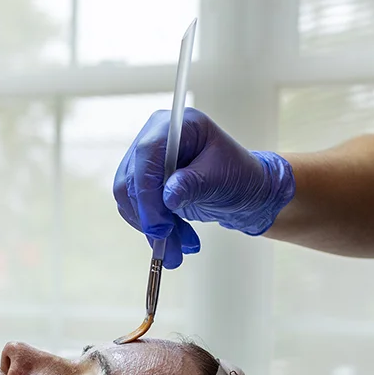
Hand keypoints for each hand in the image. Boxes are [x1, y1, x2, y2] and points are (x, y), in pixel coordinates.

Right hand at [113, 108, 295, 267]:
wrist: (244, 190)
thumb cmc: (239, 176)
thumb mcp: (221, 178)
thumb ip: (193, 184)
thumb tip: (166, 197)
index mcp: (176, 126)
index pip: (147, 154)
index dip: (148, 192)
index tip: (159, 226)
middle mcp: (155, 138)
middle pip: (133, 179)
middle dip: (150, 218)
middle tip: (169, 246)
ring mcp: (147, 161)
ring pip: (130, 199)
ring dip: (151, 229)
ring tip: (177, 248)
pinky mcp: (145, 183)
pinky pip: (134, 209)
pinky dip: (153, 229)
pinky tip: (175, 239)